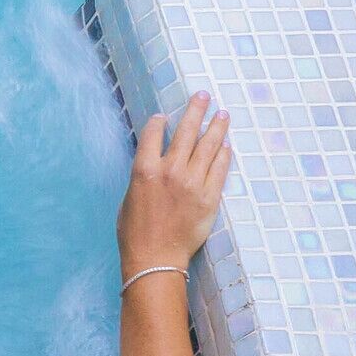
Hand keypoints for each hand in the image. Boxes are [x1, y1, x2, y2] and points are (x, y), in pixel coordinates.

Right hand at [117, 91, 231, 277]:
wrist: (156, 259)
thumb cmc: (135, 233)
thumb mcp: (129, 198)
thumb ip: (143, 176)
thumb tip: (153, 163)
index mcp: (144, 170)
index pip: (154, 133)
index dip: (160, 121)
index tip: (164, 117)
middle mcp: (169, 171)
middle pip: (186, 132)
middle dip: (196, 110)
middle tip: (204, 96)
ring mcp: (192, 183)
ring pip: (208, 146)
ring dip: (216, 127)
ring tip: (222, 114)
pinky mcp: (209, 197)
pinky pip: (220, 168)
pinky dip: (224, 154)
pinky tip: (226, 145)